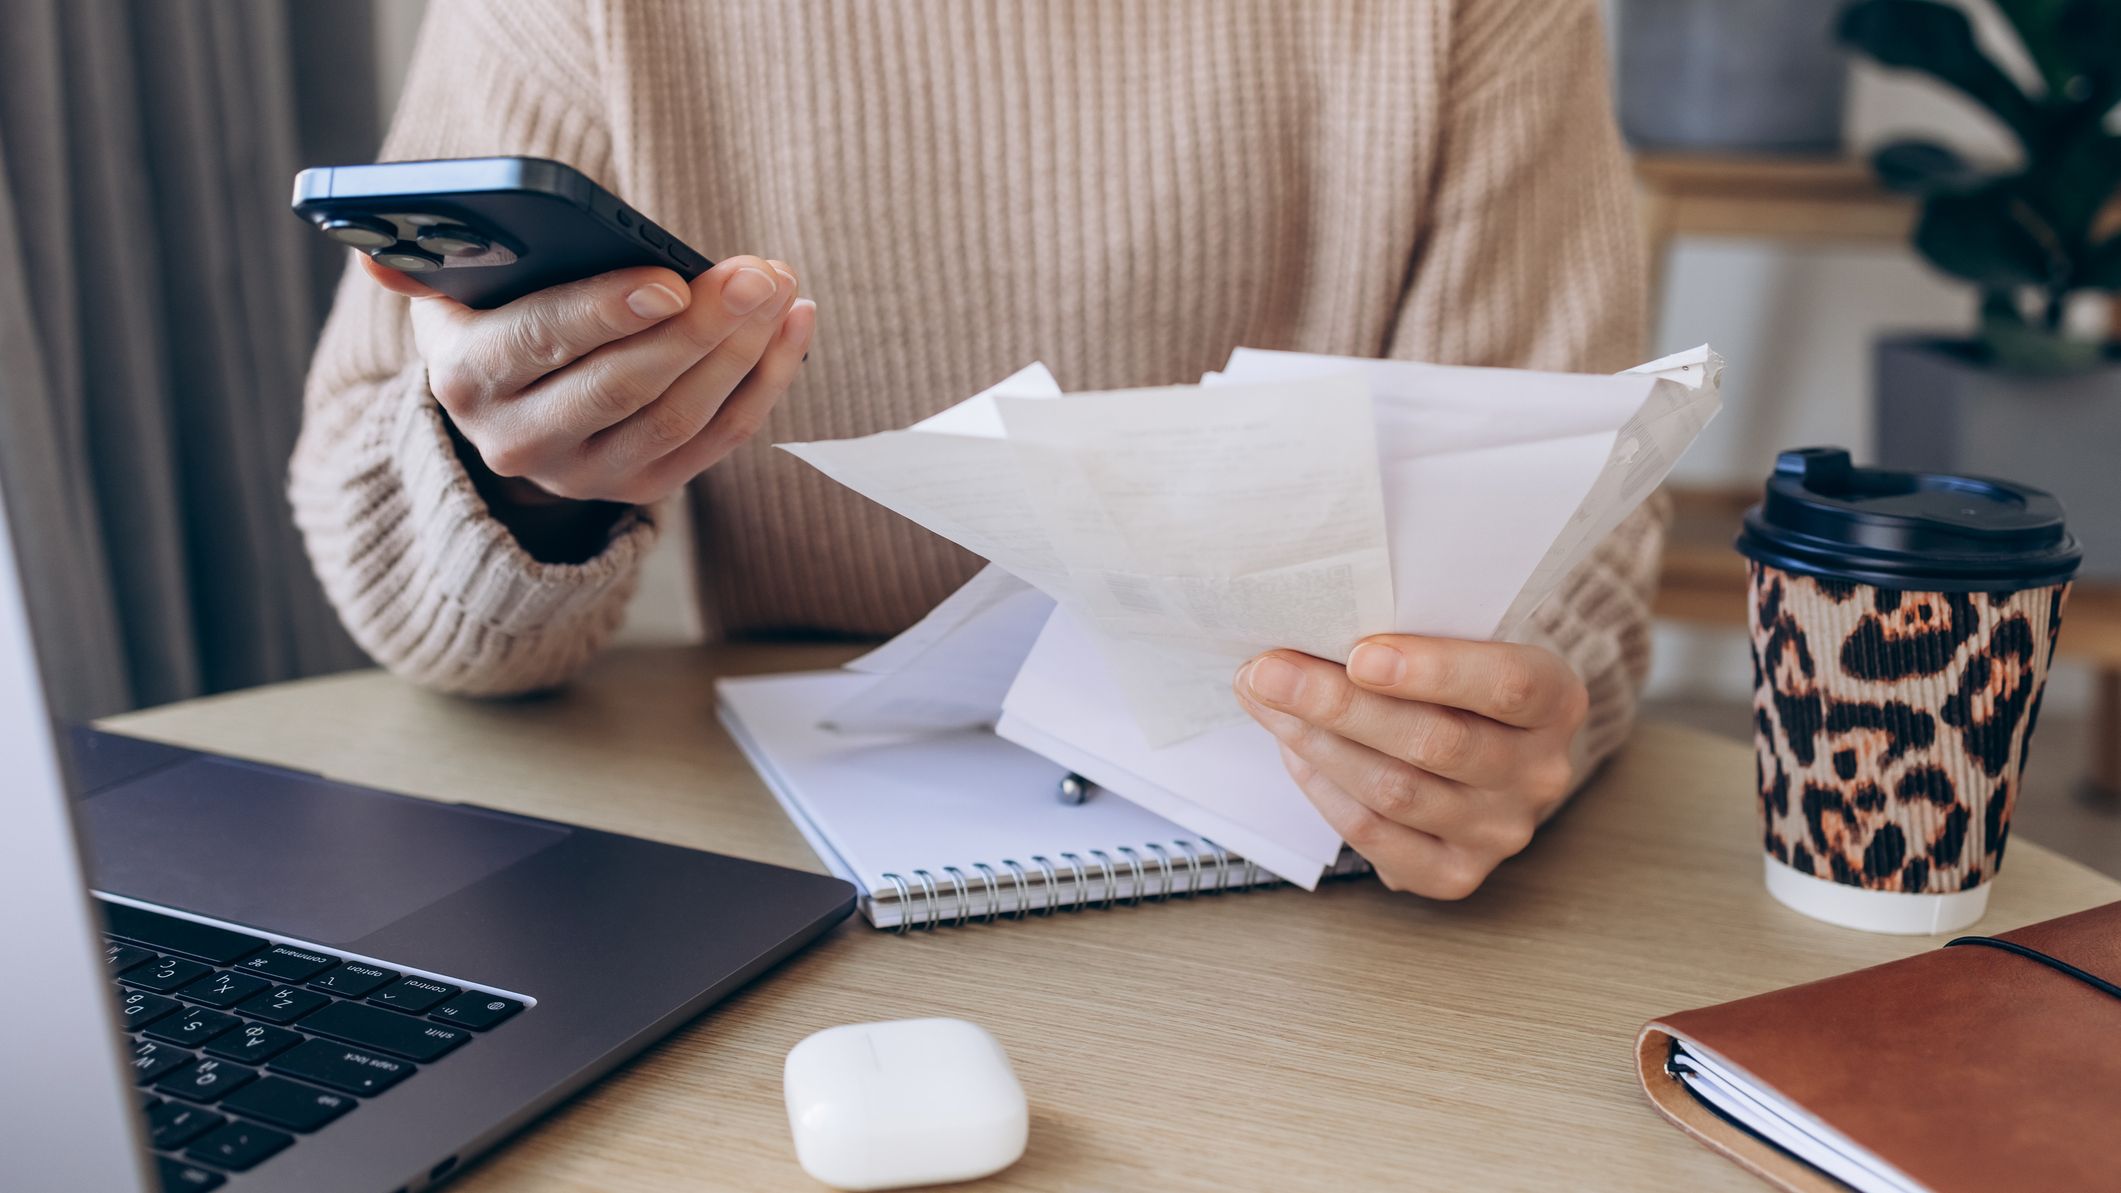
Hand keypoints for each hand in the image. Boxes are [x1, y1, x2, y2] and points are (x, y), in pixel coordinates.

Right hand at [364, 252, 814, 506]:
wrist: (509, 416)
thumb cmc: (492, 321)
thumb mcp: (447, 295)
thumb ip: (419, 266)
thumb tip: (370, 247)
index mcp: (467, 378)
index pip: (541, 342)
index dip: (608, 311)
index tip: (673, 279)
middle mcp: (521, 440)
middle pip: (626, 384)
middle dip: (702, 325)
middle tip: (760, 273)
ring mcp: (587, 476)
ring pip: (680, 416)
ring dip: (744, 351)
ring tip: (781, 288)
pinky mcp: (643, 491)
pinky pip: (718, 439)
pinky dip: (765, 381)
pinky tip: (794, 324)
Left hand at [1235, 636, 1587, 899]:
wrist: (1491, 754)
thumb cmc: (1461, 683)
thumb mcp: (1466, 643)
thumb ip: (1414, 633)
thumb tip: (1311, 622)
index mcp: (1556, 700)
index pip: (1506, 685)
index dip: (1432, 671)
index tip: (1359, 653)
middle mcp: (1539, 773)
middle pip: (1436, 743)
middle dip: (1339, 705)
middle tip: (1269, 671)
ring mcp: (1501, 831)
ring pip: (1395, 790)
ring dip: (1316, 743)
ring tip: (1265, 701)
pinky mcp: (1456, 874)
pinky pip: (1375, 835)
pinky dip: (1323, 789)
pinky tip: (1293, 751)